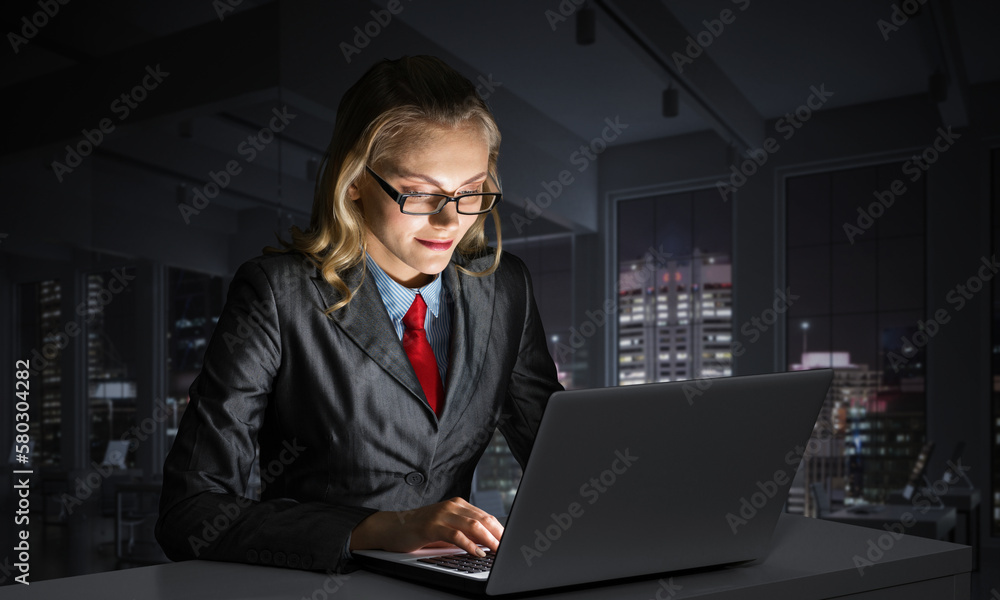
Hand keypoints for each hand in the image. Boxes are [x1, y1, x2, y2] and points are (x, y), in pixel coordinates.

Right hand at [350, 497, 502, 556]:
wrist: (392, 528)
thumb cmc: (419, 530)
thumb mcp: (445, 530)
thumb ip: (464, 533)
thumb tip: (486, 544)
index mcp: (458, 505)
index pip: (485, 516)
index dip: (500, 529)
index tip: (510, 541)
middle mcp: (452, 506)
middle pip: (483, 519)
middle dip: (499, 534)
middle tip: (509, 547)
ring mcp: (442, 514)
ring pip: (473, 525)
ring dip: (488, 539)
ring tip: (498, 550)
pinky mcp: (432, 525)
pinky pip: (456, 535)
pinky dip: (469, 545)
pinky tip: (477, 553)